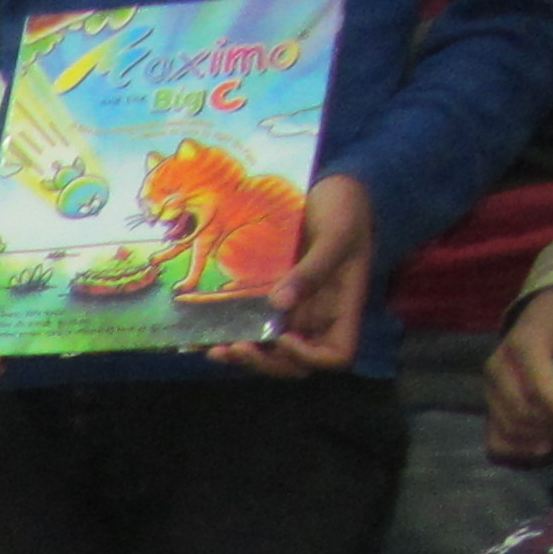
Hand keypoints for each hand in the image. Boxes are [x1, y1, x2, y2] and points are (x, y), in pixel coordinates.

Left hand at [214, 172, 374, 378]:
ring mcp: (295, 312)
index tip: (285, 337)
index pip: (336, 355)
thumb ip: (313, 269)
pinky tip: (207, 338)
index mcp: (343, 308)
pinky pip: (253, 328)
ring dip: (244, 357)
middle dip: (267, 363)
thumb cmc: (345, 208)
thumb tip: (279, 303)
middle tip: (238, 347)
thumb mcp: (336, 233)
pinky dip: (232, 337)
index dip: (310, 358)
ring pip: (271, 353)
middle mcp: (319, 318)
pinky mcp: (272, 302)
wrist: (331, 190)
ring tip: (217, 348)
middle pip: (296, 364)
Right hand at [488, 286, 552, 467]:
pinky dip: (514, 448)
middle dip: (549, 427)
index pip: (538, 389)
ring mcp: (490, 384)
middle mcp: (499, 366)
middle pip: (521, 412)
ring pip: (507, 426)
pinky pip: (493, 435)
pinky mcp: (489, 399)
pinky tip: (537, 448)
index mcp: (523, 346)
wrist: (543, 307)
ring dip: (535, 438)